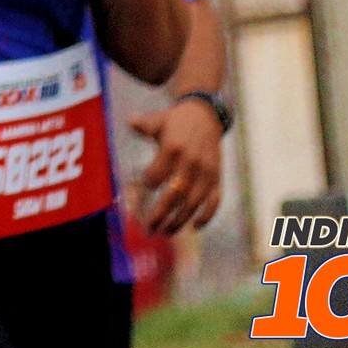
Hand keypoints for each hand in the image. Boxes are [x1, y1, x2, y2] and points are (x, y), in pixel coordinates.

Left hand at [130, 97, 225, 232]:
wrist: (205, 115)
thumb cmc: (175, 120)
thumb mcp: (158, 119)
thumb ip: (143, 125)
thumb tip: (129, 122)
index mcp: (173, 147)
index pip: (157, 175)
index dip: (146, 187)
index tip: (137, 196)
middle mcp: (191, 162)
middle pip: (175, 194)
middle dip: (161, 214)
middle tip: (149, 228)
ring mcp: (207, 172)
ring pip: (194, 202)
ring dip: (180, 220)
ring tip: (166, 232)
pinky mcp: (218, 177)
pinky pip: (215, 201)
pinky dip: (207, 216)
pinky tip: (195, 227)